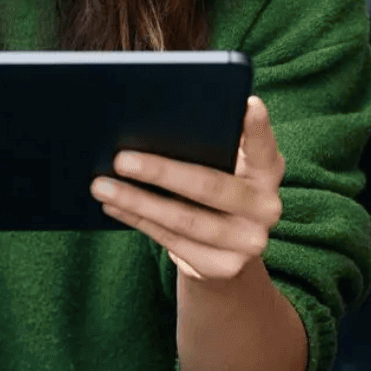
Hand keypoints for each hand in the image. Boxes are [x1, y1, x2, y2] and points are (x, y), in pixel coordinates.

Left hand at [90, 95, 283, 281]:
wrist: (227, 250)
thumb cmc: (217, 188)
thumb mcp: (226, 165)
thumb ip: (212, 145)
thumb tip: (151, 121)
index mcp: (268, 171)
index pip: (263, 145)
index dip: (257, 127)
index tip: (247, 104)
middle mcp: (266, 207)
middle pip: (210, 187)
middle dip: (161, 172)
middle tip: (120, 158)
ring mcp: (248, 242)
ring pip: (185, 220)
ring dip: (138, 202)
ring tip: (102, 185)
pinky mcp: (223, 267)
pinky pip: (173, 241)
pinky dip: (138, 220)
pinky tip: (113, 205)